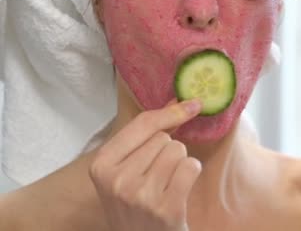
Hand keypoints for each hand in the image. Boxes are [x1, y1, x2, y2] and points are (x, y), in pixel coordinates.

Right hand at [89, 99, 202, 230]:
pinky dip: (191, 174)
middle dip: (167, 150)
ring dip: (179, 163)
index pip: (143, 124)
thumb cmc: (135, 203)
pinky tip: (179, 190)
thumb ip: (147, 134)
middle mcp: (117, 180)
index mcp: (101, 165)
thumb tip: (176, 99)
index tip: (191, 103)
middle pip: (163, 138)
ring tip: (166, 184)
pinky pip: (190, 167)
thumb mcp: (127, 169)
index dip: (170, 112)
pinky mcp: (165, 208)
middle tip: (156, 176)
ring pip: (178, 150)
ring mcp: (141, 195)